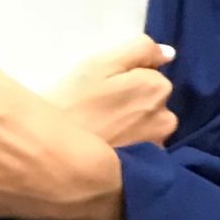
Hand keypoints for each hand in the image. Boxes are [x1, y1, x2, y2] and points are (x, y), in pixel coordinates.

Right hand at [52, 34, 178, 150]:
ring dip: (133, 124)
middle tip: (100, 109)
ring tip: (102, 130)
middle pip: (153, 100)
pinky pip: (143, 149)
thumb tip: (169, 54)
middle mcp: (167, 118)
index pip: (152, 74)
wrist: (50, 153)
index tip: (104, 89)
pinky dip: (130, 145)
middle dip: (133, 101)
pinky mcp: (145, 169)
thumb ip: (140, 51)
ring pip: (149, 125)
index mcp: (158, 88)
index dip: (128, 78)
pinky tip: (108, 147)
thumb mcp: (100, 64)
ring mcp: (157, 146)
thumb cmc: (72, 102)